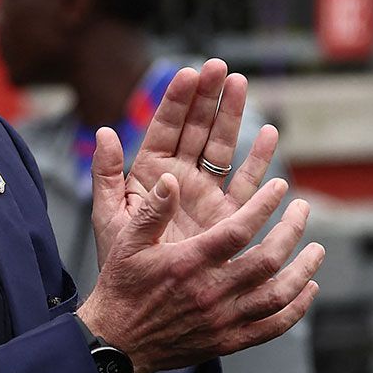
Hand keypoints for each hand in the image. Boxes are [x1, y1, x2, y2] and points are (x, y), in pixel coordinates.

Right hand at [77, 173, 323, 372]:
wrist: (118, 342)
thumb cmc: (122, 287)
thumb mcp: (127, 243)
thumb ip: (151, 210)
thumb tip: (170, 179)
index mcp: (188, 262)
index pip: (238, 230)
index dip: (265, 206)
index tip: (281, 187)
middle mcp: (211, 291)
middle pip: (267, 259)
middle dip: (292, 230)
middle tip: (304, 210)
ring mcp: (223, 319)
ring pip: (278, 294)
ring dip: (303, 269)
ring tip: (316, 249)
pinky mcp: (229, 341)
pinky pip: (273, 326)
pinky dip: (297, 308)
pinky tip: (307, 290)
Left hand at [90, 59, 275, 265]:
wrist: (145, 306)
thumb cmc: (120, 263)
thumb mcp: (109, 216)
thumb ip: (106, 174)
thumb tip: (104, 131)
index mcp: (148, 174)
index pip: (164, 128)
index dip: (176, 101)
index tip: (189, 72)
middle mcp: (178, 178)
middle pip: (195, 129)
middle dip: (207, 97)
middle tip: (220, 66)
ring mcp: (203, 194)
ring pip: (220, 146)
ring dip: (231, 116)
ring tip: (240, 84)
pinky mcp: (225, 215)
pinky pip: (244, 182)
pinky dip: (257, 159)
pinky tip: (268, 134)